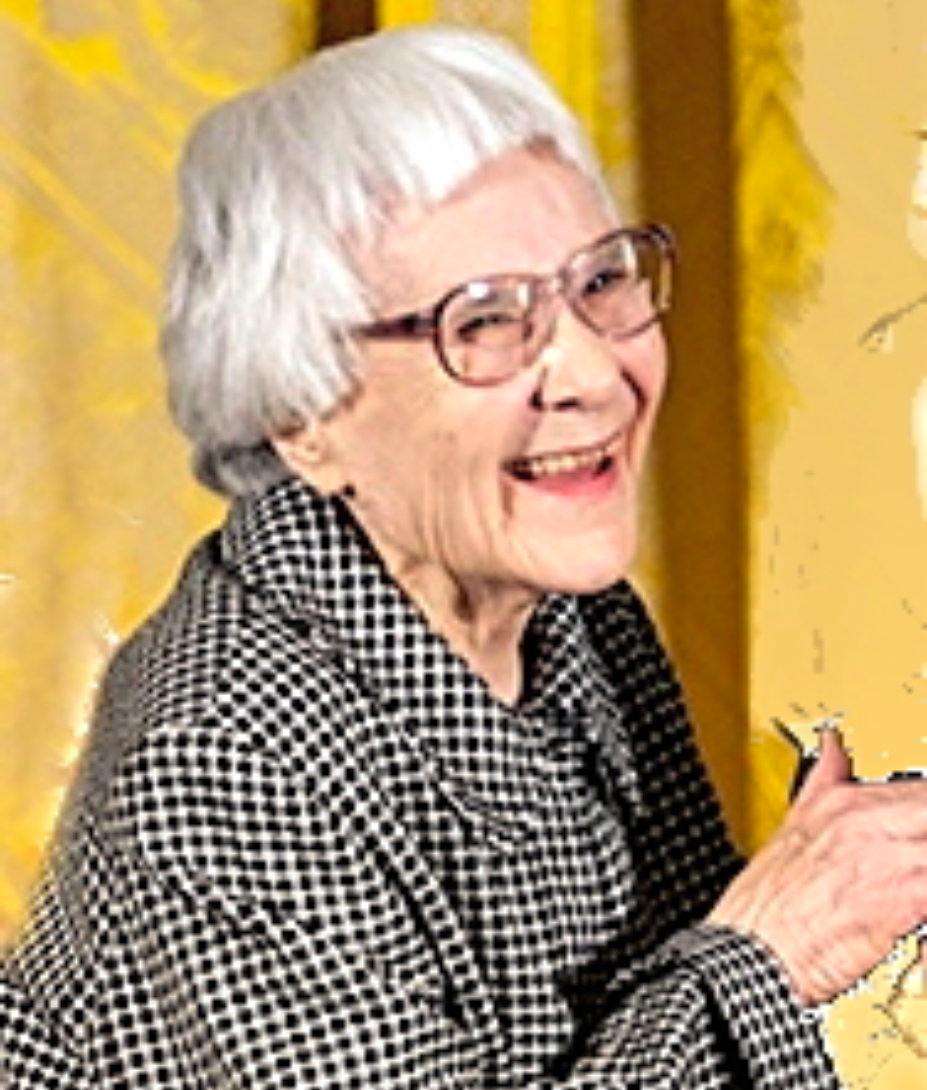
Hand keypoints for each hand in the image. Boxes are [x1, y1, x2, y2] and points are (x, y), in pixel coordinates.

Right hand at [709, 728, 926, 1005]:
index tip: (917, 829)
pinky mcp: (903, 897)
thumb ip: (822, 782)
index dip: (922, 807)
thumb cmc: (764, 910)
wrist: (750, 957)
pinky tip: (921, 916)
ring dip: (926, 864)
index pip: (918, 787)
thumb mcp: (790, 829)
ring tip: (913, 880)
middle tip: (913, 861)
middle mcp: (864, 820)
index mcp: (839, 801)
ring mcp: (885, 855)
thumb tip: (833, 747)